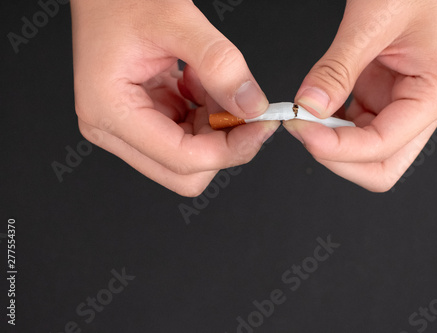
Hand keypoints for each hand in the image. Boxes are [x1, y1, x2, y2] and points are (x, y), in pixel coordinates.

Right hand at [71, 0, 277, 195]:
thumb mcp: (177, 21)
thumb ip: (220, 65)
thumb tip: (252, 107)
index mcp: (110, 111)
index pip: (181, 159)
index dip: (229, 149)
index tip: (261, 126)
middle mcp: (113, 128)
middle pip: (184, 171)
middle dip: (222, 144)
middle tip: (243, 107)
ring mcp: (127, 127)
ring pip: (189, 156)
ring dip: (214, 125)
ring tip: (209, 80)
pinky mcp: (143, 119)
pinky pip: (186, 134)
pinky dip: (205, 114)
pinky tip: (198, 82)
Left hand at [284, 0, 436, 190]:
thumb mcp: (372, 21)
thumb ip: (337, 69)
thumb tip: (309, 106)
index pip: (383, 146)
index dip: (338, 148)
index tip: (300, 128)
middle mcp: (423, 104)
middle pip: (381, 164)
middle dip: (338, 156)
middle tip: (303, 130)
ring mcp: (401, 101)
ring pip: (365, 150)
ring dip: (331, 141)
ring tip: (303, 115)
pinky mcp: (381, 93)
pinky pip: (354, 126)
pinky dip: (330, 124)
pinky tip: (313, 107)